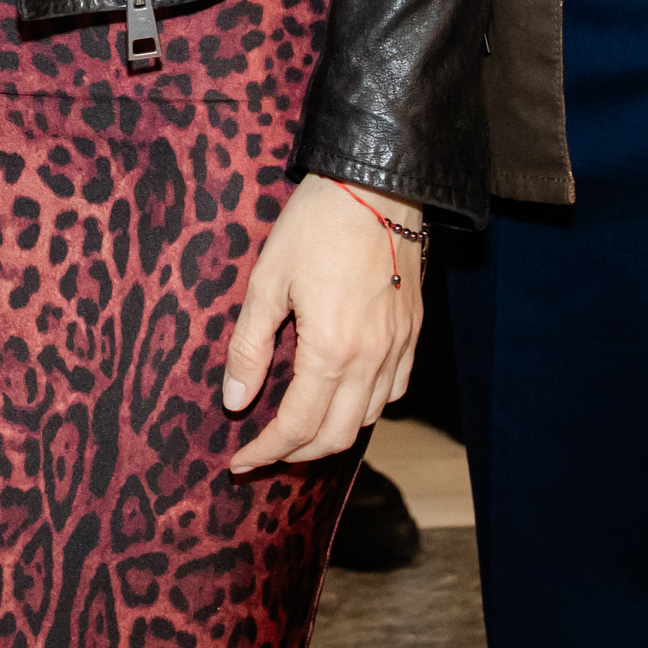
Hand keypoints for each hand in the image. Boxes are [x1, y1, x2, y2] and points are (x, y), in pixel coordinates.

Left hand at [221, 176, 425, 475]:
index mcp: (331, 350)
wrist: (376, 185)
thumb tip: (235, 401)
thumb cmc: (316, 225)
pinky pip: (394, 390)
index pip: (297, 426)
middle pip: (335, 436)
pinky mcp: (412, 332)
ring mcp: (397, 348)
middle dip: (296, 455)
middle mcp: (371, 359)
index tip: (240, 463)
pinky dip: (365, 408)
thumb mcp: (267, 280)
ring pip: (366, 419)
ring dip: (330, 435)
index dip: (266, 451)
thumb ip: (249, 347)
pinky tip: (342, 396)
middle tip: (264, 453)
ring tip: (298, 430)